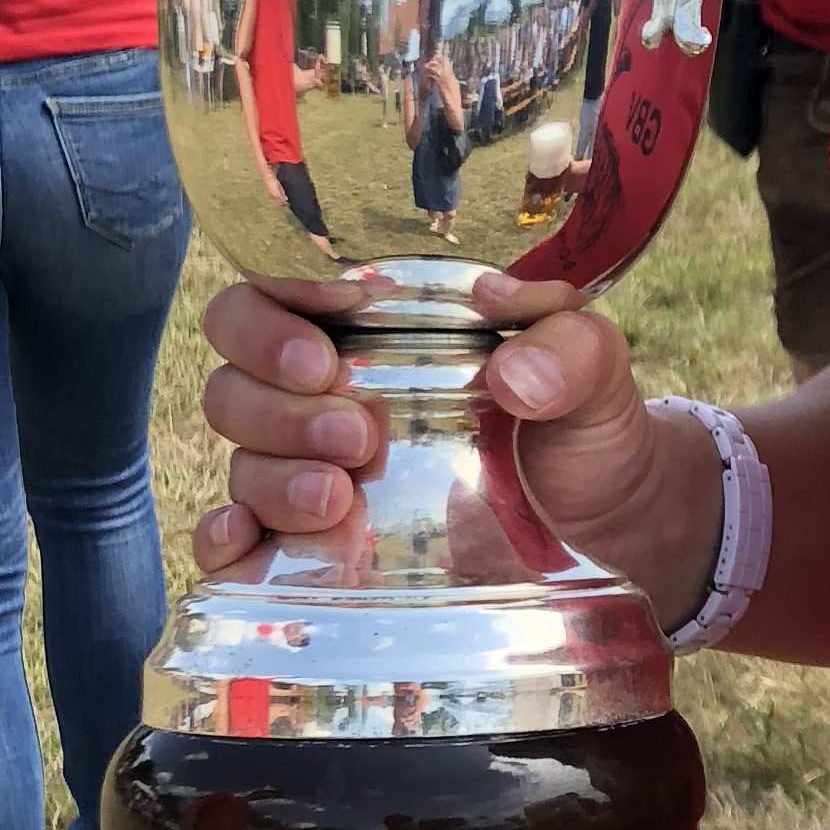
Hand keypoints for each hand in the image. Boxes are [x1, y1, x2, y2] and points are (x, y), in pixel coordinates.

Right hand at [194, 269, 709, 617]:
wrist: (608, 525)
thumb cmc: (581, 424)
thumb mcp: (595, 370)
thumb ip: (569, 345)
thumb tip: (516, 368)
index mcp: (374, 324)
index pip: (276, 285)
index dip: (276, 303)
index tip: (330, 339)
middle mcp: (327, 392)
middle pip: (238, 375)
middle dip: (277, 402)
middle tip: (356, 432)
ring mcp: (315, 469)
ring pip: (240, 455)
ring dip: (275, 473)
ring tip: (342, 493)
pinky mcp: (315, 544)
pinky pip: (232, 540)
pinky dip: (222, 539)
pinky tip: (245, 540)